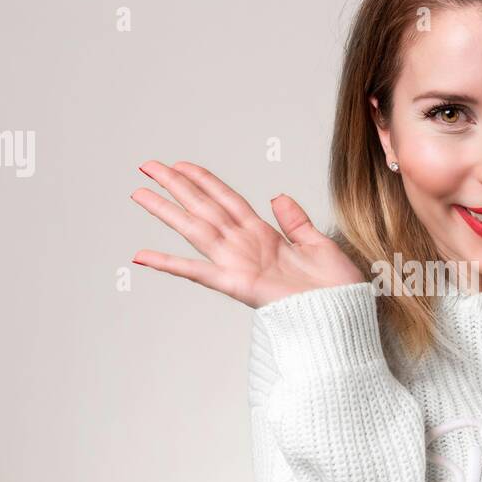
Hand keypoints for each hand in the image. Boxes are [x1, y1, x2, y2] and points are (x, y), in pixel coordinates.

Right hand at [130, 160, 365, 308]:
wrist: (342, 317)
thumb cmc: (335, 290)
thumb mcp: (318, 245)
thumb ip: (296, 221)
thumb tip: (277, 196)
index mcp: (265, 235)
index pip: (227, 199)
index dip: (204, 180)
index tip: (181, 164)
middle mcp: (245, 246)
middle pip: (203, 207)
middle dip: (175, 186)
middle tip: (147, 166)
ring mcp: (238, 264)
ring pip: (195, 229)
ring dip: (166, 210)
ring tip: (139, 193)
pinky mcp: (237, 285)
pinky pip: (197, 272)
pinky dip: (169, 263)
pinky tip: (143, 256)